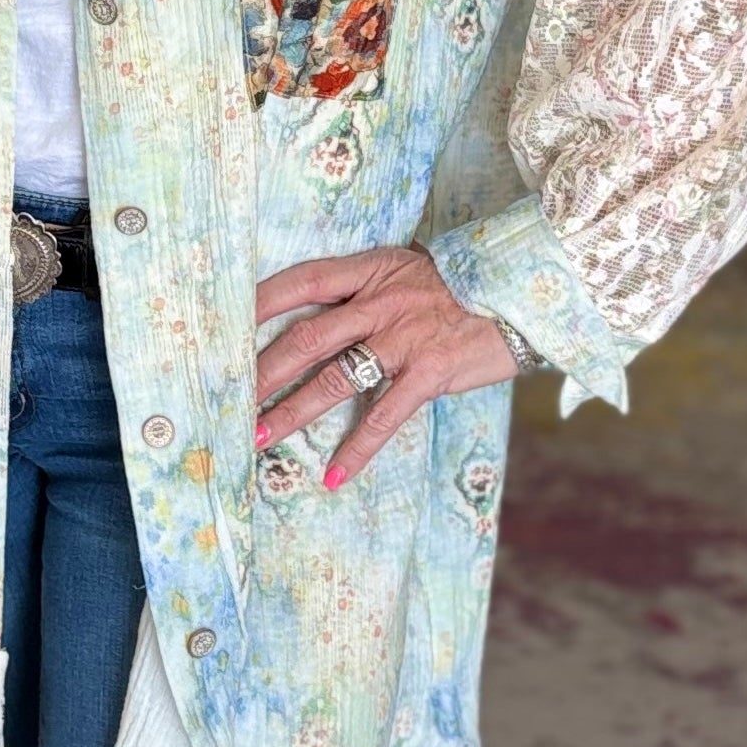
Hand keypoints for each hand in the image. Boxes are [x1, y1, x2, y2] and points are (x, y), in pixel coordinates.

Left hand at [253, 244, 517, 491]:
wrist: (524, 292)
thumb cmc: (462, 285)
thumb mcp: (407, 271)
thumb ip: (366, 289)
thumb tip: (320, 315)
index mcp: (370, 272)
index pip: (301, 282)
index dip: (260, 302)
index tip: (222, 325)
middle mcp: (380, 302)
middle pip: (306, 337)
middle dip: (262, 372)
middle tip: (228, 400)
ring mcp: (404, 338)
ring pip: (335, 378)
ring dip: (292, 411)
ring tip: (259, 438)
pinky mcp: (430, 373)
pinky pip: (385, 417)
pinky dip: (356, 449)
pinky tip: (333, 474)